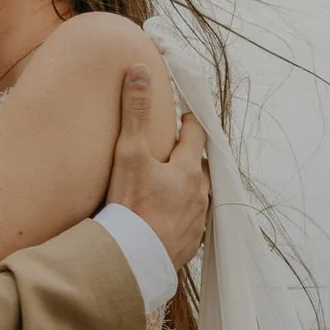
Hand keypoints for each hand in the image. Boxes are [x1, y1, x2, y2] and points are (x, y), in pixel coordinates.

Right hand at [107, 65, 208, 268]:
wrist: (132, 260)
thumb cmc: (130, 206)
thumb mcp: (129, 152)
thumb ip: (135, 111)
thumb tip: (140, 70)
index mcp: (190, 169)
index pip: (196, 134)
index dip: (187, 121)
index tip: (181, 114)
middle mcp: (200, 194)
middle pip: (200, 166)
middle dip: (189, 156)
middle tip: (172, 151)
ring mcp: (197, 221)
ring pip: (198, 195)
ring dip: (187, 187)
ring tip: (169, 184)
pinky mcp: (190, 243)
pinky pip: (191, 223)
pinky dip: (182, 215)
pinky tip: (167, 217)